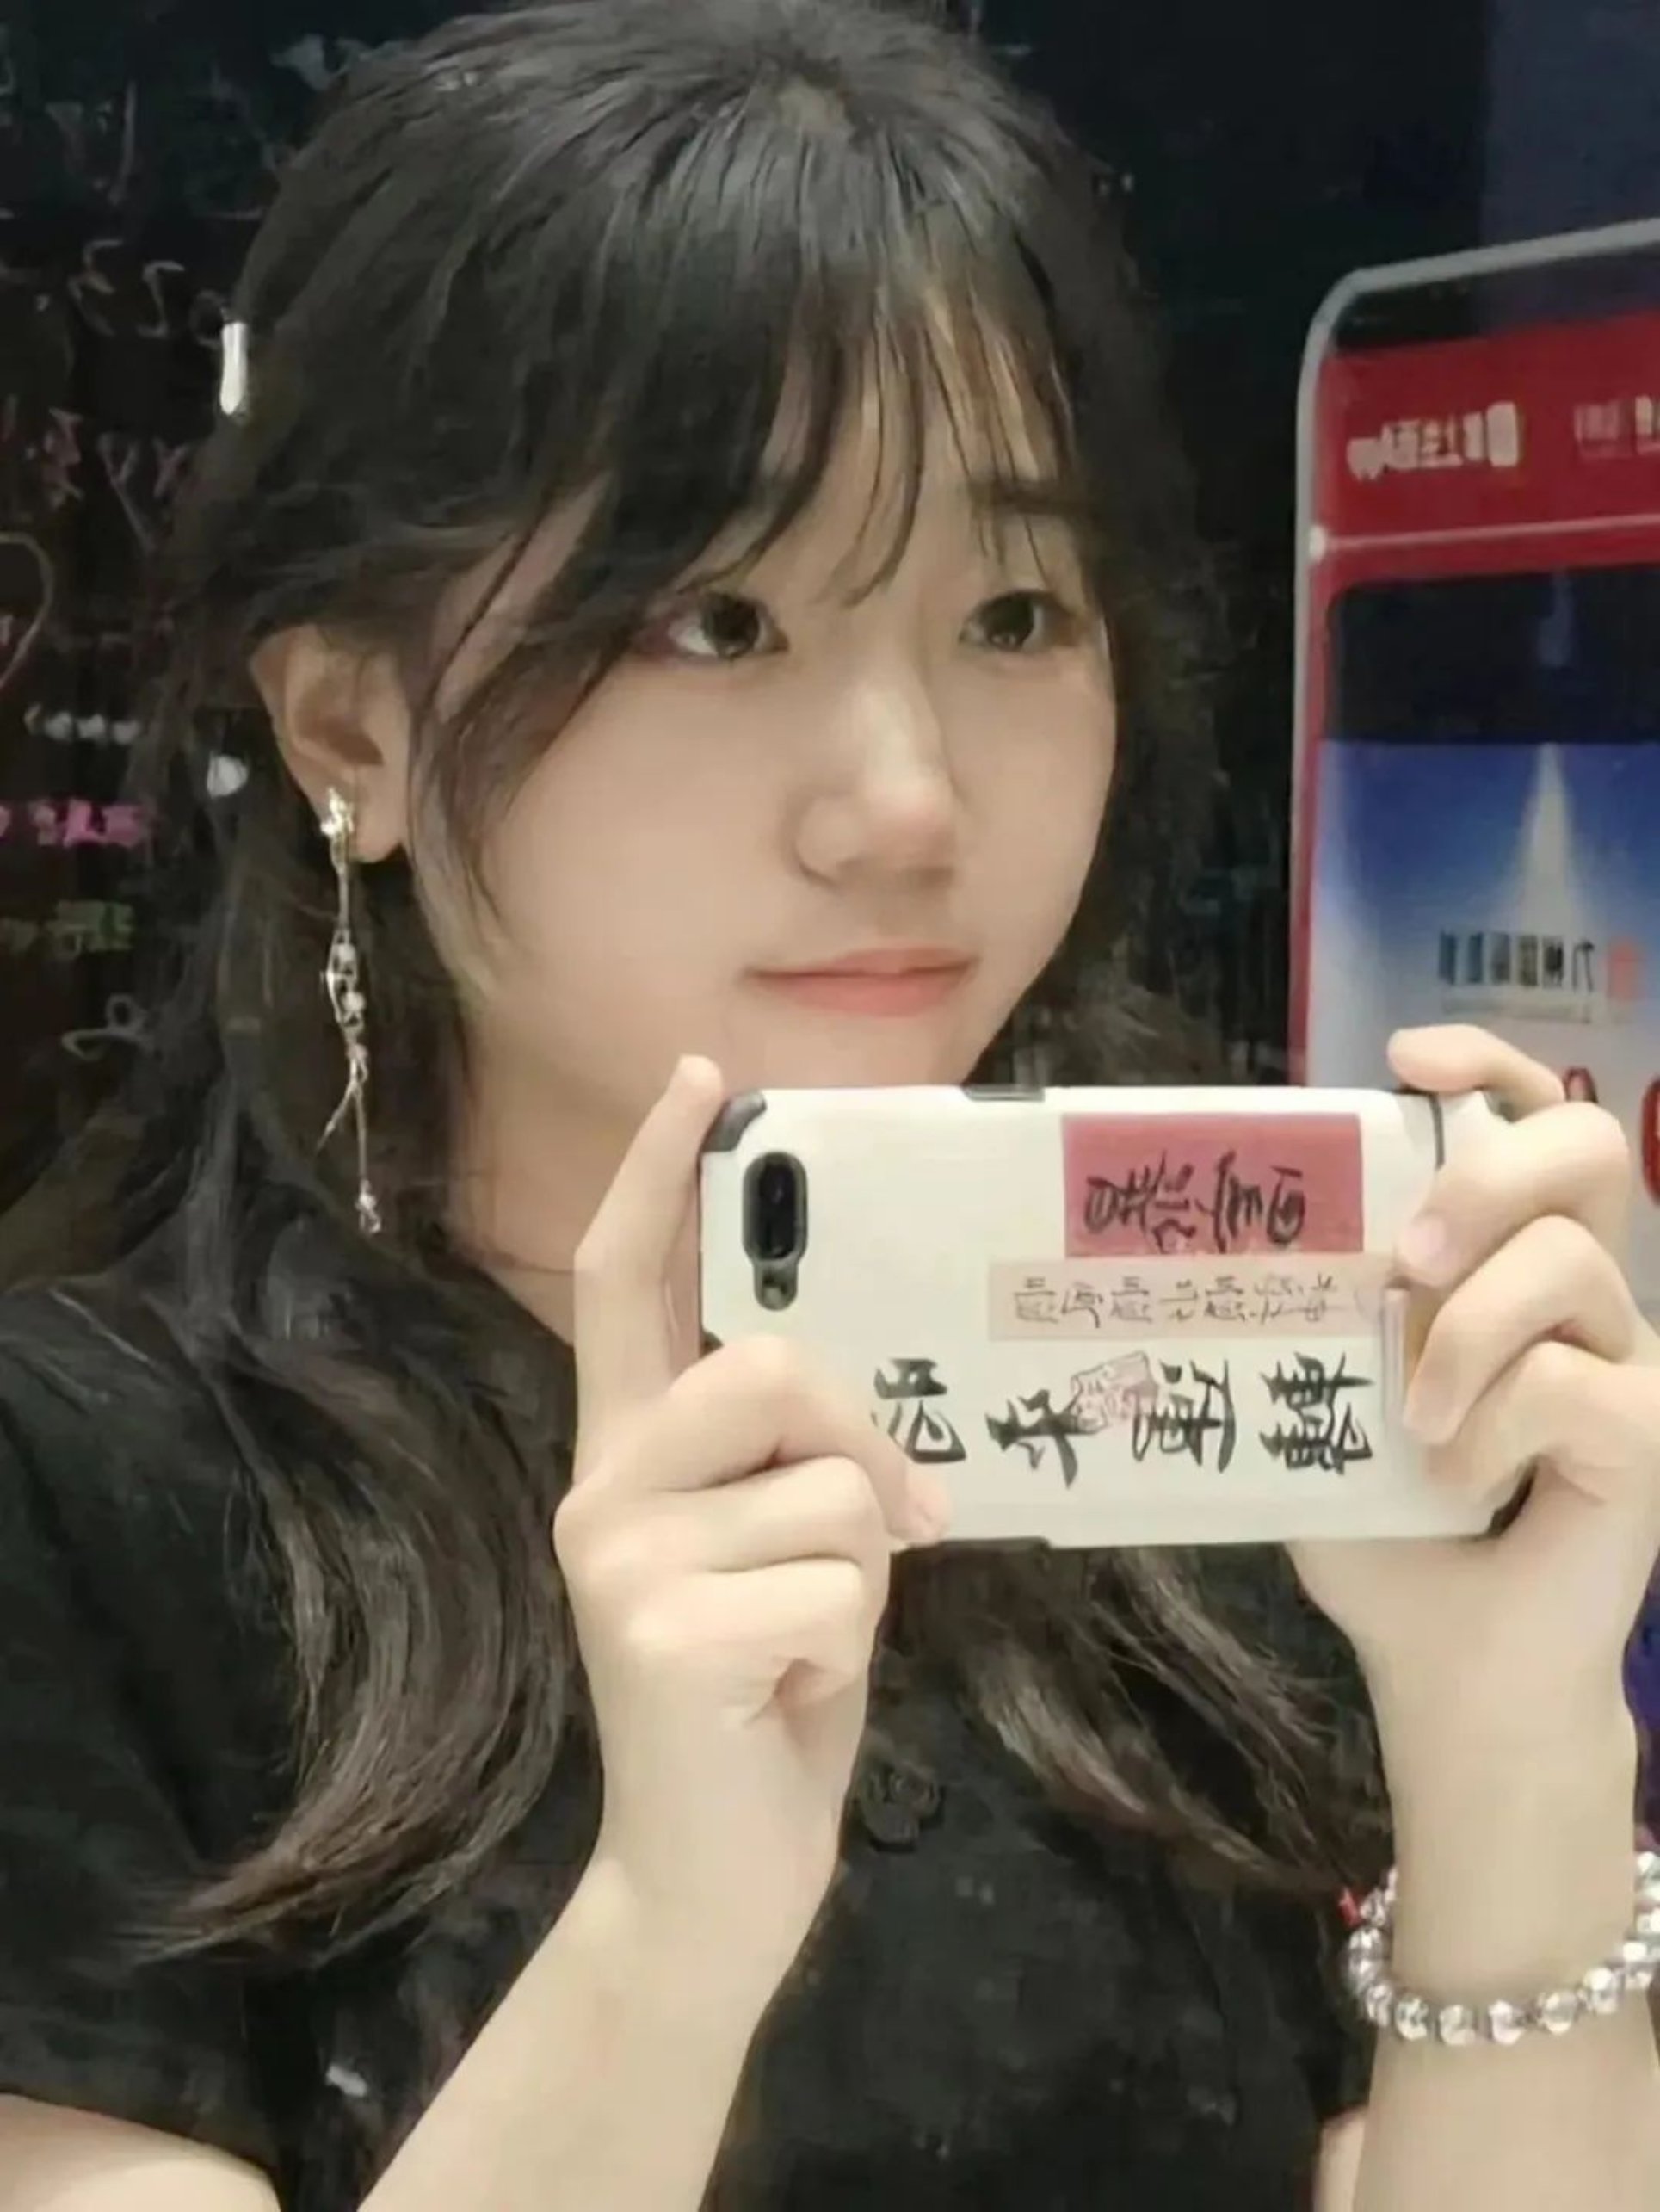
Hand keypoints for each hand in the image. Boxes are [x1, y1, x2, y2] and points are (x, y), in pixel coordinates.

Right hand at [555, 1058, 948, 2005]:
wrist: (712, 1876)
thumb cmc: (765, 1695)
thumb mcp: (784, 1553)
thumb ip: (795, 1464)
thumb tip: (872, 1441)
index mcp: (629, 1451)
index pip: (622, 1280)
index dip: (660, 1174)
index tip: (706, 1079)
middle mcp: (601, 1485)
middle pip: (772, 1365)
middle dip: (872, 1448)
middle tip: (906, 1536)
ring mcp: (619, 1558)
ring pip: (834, 1486)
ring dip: (867, 1577)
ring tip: (806, 1644)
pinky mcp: (657, 1635)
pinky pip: (841, 1588)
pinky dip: (853, 1651)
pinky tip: (787, 1699)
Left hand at [1290, 1025, 1659, 1760]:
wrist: (1448, 1664)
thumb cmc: (1386, 1533)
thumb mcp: (1321, 1405)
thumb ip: (1307, 1325)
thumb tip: (1225, 1239)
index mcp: (1505, 1259)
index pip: (1528, 1116)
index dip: (1484, 1062)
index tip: (1405, 1057)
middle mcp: (1580, 1290)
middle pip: (1585, 1150)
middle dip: (1488, 1175)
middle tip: (1405, 1253)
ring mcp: (1626, 1357)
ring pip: (1570, 1265)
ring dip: (1462, 1336)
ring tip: (1412, 1420)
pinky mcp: (1650, 1432)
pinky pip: (1571, 1381)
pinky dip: (1493, 1428)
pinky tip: (1460, 1483)